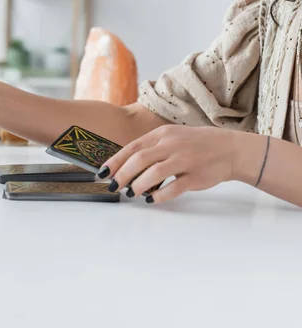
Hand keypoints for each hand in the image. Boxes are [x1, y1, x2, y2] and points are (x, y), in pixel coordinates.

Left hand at [99, 125, 237, 203]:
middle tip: (114, 187)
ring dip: (139, 185)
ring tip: (131, 193)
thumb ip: (149, 149)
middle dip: (123, 175)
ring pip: (155, 172)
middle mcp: (172, 145)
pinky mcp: (196, 176)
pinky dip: (160, 195)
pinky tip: (152, 199)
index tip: (102, 173)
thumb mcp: (170, 138)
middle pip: (140, 159)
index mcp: (162, 134)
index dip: (115, 161)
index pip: (132, 147)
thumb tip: (123, 166)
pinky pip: (174, 187)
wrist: (229, 149)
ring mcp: (185, 160)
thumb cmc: (194, 145)